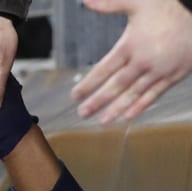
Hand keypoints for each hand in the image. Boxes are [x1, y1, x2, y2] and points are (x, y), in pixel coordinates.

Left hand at [71, 0, 191, 124]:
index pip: (104, 69)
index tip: (75, 95)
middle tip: (83, 113)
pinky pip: (154, 95)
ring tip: (102, 121)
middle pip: (116, 86)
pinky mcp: (174, 75)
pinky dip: (141, 107)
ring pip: (134, 94)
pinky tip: (128, 116)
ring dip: (117, 109)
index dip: (88, 84)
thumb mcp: (138, 2)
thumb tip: (86, 1)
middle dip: (98, 101)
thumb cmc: (169, 7)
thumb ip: (109, 4)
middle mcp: (143, 61)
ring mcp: (159, 70)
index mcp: (131, 45)